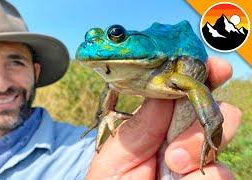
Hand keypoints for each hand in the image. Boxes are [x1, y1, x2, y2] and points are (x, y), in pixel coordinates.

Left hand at [86, 57, 240, 179]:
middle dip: (204, 115)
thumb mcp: (118, 154)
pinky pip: (223, 173)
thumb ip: (140, 126)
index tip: (214, 68)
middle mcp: (182, 138)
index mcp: (158, 123)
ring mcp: (197, 160)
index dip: (202, 77)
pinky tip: (180, 179)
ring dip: (198, 148)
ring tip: (172, 164)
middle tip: (174, 143)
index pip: (184, 93)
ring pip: (220, 139)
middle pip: (214, 110)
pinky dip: (203, 176)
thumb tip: (164, 92)